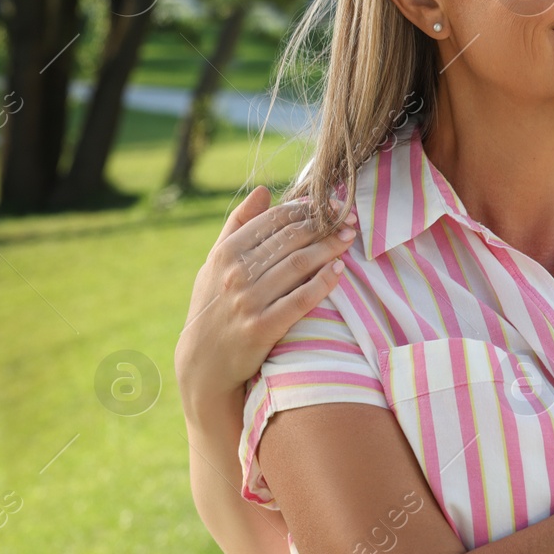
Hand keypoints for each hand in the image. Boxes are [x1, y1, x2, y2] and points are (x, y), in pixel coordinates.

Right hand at [174, 186, 355, 405]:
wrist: (204, 363)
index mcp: (225, 253)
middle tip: (349, 218)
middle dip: (325, 225)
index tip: (330, 205)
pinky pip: (301, 300)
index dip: (306, 209)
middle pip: (291, 239)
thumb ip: (238, 224)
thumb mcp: (215, 263)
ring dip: (330, 248)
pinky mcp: (262, 329)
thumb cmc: (214, 306)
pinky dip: (323, 282)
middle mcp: (235, 275)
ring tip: (349, 238)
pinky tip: (339, 270)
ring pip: (300, 265)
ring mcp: (249, 302)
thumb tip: (263, 190)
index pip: (274, 220)